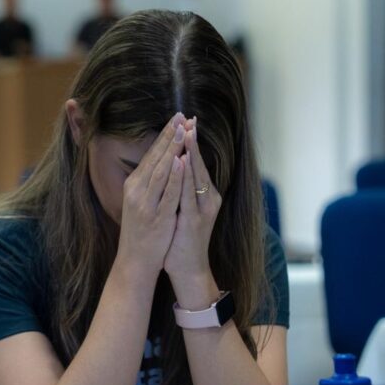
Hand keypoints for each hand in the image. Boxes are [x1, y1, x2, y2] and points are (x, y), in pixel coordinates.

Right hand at [116, 113, 186, 274]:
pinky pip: (168, 193)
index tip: (177, 117)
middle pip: (156, 157)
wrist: (134, 260)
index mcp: (134, 185)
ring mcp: (146, 203)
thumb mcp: (140, 202)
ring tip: (183, 130)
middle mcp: (137, 190)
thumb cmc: (141, 231)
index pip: (151, 154)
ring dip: (173, 149)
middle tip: (182, 115)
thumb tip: (161, 160)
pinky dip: (175, 176)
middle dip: (170, 135)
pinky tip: (182, 161)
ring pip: (162, 171)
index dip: (165, 135)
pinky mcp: (157, 216)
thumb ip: (149, 182)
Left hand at [164, 118, 222, 306]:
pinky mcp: (195, 219)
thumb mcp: (183, 209)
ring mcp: (203, 209)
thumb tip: (175, 167)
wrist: (187, 267)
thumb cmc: (182, 238)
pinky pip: (189, 194)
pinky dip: (186, 177)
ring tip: (187, 131)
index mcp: (204, 194)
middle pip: (199, 164)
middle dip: (192, 141)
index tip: (186, 121)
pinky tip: (182, 162)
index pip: (196, 162)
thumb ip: (182, 189)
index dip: (191, 142)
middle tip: (188, 118)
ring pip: (196, 175)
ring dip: (191, 152)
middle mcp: (208, 198)